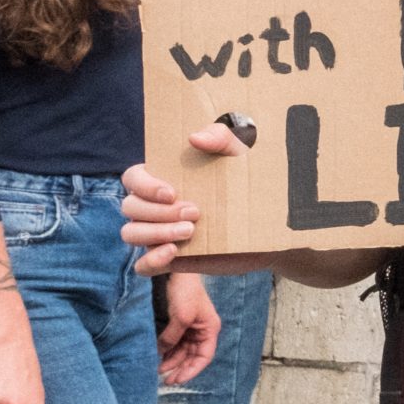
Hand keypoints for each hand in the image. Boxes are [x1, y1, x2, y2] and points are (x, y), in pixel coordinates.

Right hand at [121, 119, 246, 274]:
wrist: (273, 223)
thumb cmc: (251, 179)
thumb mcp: (242, 152)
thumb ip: (222, 137)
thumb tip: (195, 139)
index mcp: (164, 178)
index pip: (133, 178)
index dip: (144, 186)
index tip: (172, 192)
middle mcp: (156, 206)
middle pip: (130, 208)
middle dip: (158, 211)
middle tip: (195, 212)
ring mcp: (161, 233)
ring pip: (131, 234)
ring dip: (155, 233)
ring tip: (189, 230)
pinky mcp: (173, 258)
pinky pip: (144, 266)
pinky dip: (150, 260)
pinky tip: (172, 252)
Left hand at [158, 273, 221, 384]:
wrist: (176, 270)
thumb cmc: (185, 291)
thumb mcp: (181, 317)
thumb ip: (173, 337)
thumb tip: (161, 353)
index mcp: (209, 328)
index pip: (204, 356)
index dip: (192, 370)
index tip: (177, 380)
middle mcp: (200, 330)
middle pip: (192, 356)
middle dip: (180, 368)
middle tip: (165, 380)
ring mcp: (189, 326)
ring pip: (181, 350)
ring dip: (171, 361)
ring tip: (157, 370)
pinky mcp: (177, 322)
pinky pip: (173, 342)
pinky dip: (166, 351)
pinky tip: (157, 356)